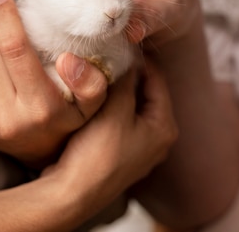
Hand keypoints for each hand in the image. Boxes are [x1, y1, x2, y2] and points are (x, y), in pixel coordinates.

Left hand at [0, 0, 108, 167]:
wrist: (43, 156)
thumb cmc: (71, 119)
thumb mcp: (93, 104)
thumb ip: (91, 81)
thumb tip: (67, 58)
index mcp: (40, 108)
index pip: (14, 50)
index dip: (7, 19)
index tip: (5, 0)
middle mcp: (8, 118)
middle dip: (1, 32)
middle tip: (16, 30)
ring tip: (14, 62)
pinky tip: (2, 80)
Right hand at [44, 60, 178, 209]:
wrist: (73, 192)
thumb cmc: (98, 152)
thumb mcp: (115, 108)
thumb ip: (124, 80)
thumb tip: (127, 57)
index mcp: (165, 128)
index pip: (158, 80)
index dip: (140, 60)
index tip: (122, 45)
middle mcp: (158, 141)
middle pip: (146, 94)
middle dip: (128, 76)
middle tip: (109, 57)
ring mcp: (140, 150)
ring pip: (131, 108)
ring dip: (118, 92)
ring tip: (100, 74)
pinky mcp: (121, 156)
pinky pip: (120, 122)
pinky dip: (111, 108)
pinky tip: (94, 99)